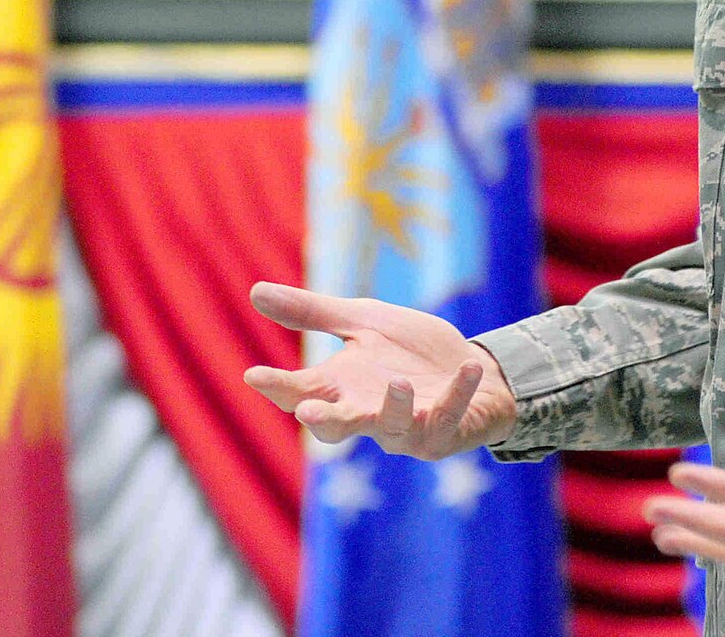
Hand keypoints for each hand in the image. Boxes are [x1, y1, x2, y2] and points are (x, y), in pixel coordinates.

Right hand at [243, 282, 517, 458]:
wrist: (470, 369)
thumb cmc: (409, 351)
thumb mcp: (363, 321)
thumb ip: (314, 313)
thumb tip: (255, 291)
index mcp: (341, 387)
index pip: (300, 391)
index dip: (277, 386)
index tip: (254, 375)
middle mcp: (367, 414)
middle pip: (336, 426)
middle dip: (323, 420)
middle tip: (307, 412)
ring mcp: (406, 428)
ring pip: (393, 428)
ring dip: (395, 408)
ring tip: (400, 383)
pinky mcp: (444, 431)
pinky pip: (449, 415)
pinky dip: (458, 392)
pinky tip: (468, 367)